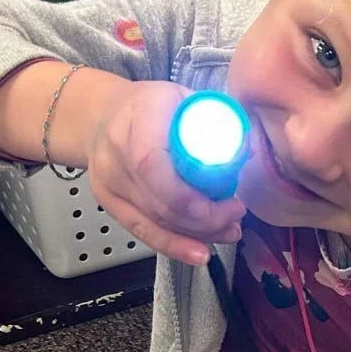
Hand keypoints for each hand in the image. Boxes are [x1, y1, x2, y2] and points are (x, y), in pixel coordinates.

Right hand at [84, 78, 244, 267]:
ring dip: (197, 233)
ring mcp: (108, 180)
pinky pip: (143, 231)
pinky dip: (174, 246)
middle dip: (206, 219)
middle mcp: (117, 150)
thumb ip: (217, 120)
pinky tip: (199, 254)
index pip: (154, 164)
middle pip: (160, 201)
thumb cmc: (152, 105)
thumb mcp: (185, 97)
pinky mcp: (108, 201)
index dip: (189, 196)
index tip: (228, 203)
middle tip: (237, 215)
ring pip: (155, 220)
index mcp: (140, 116)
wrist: (102, 114)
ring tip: (229, 232)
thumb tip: (249, 150)